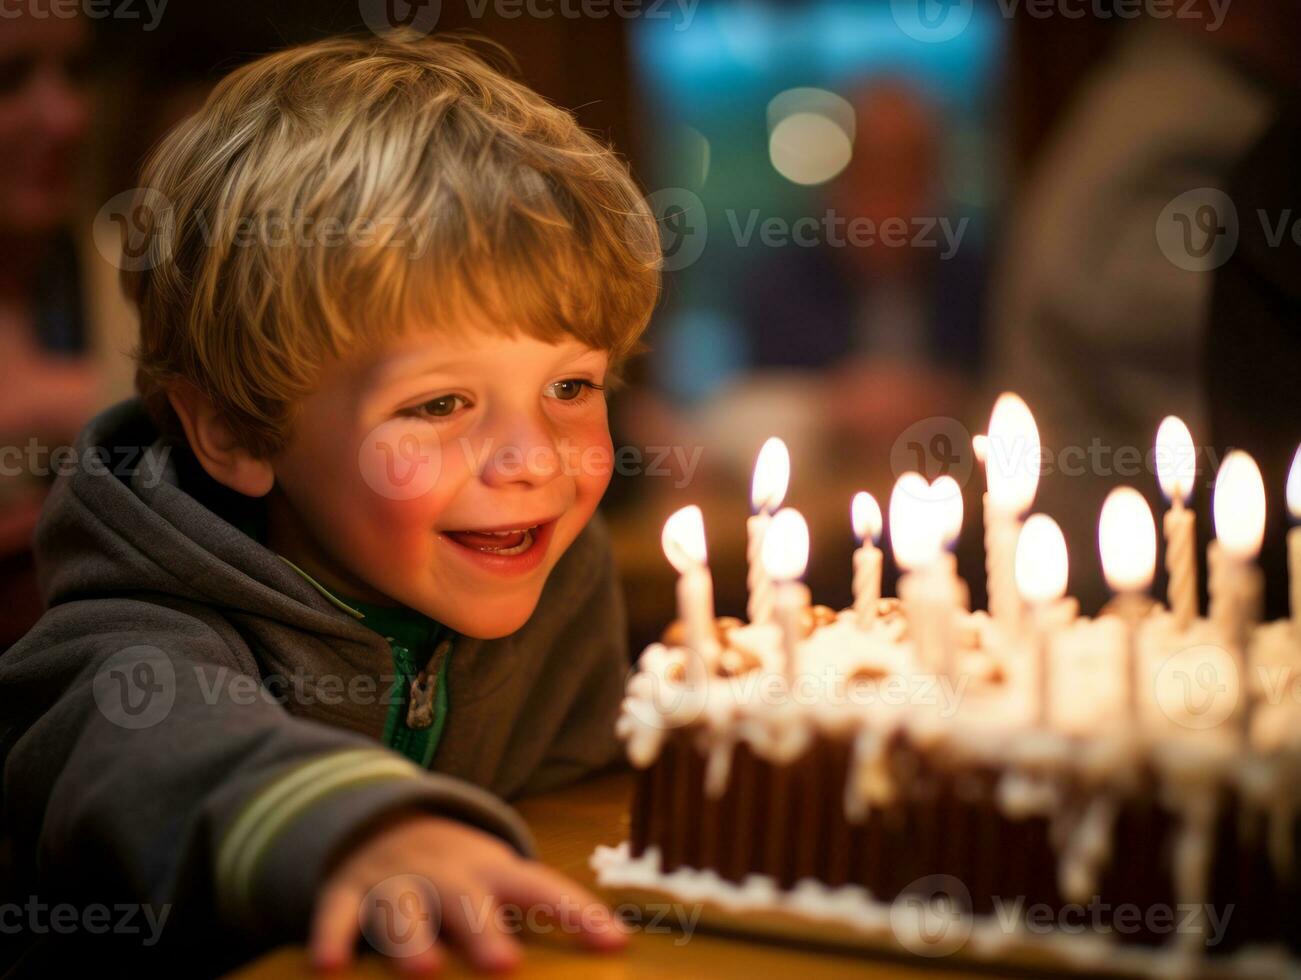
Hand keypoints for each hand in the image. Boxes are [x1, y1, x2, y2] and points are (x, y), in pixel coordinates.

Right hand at [311, 812, 627, 973]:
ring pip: (403, 907)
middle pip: (467, 898)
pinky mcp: (348, 890)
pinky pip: (338, 913)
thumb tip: (616, 945)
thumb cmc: (458, 874)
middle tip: (504, 965)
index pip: (542, 887)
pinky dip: (333, 936)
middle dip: (484, 930)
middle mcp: (445, 872)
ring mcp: (395, 878)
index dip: (576, 912)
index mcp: (492, 870)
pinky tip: (330, 966)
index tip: (612, 942)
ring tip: (427, 969)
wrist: (383, 820)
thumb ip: (543, 911)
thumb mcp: (498, 881)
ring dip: (413, 938)